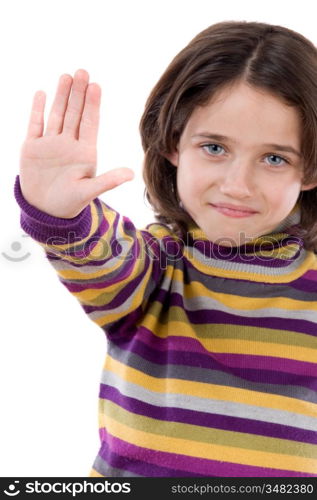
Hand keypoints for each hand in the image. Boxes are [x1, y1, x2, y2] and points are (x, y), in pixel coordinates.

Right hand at [19, 69, 133, 217]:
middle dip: (78, 93)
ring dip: (61, 96)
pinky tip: (41, 93)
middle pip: (74, 114)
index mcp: (85, 152)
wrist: (45, 210)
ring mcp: (51, 144)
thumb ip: (108, 181)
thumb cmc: (69, 203)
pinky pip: (35, 124)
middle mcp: (69, 144)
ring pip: (57, 114)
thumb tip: (131, 174)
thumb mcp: (89, 192)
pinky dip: (37, 109)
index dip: (92, 105)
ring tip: (66, 77)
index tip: (96, 86)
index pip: (90, 123)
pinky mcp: (33, 147)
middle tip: (82, 72)